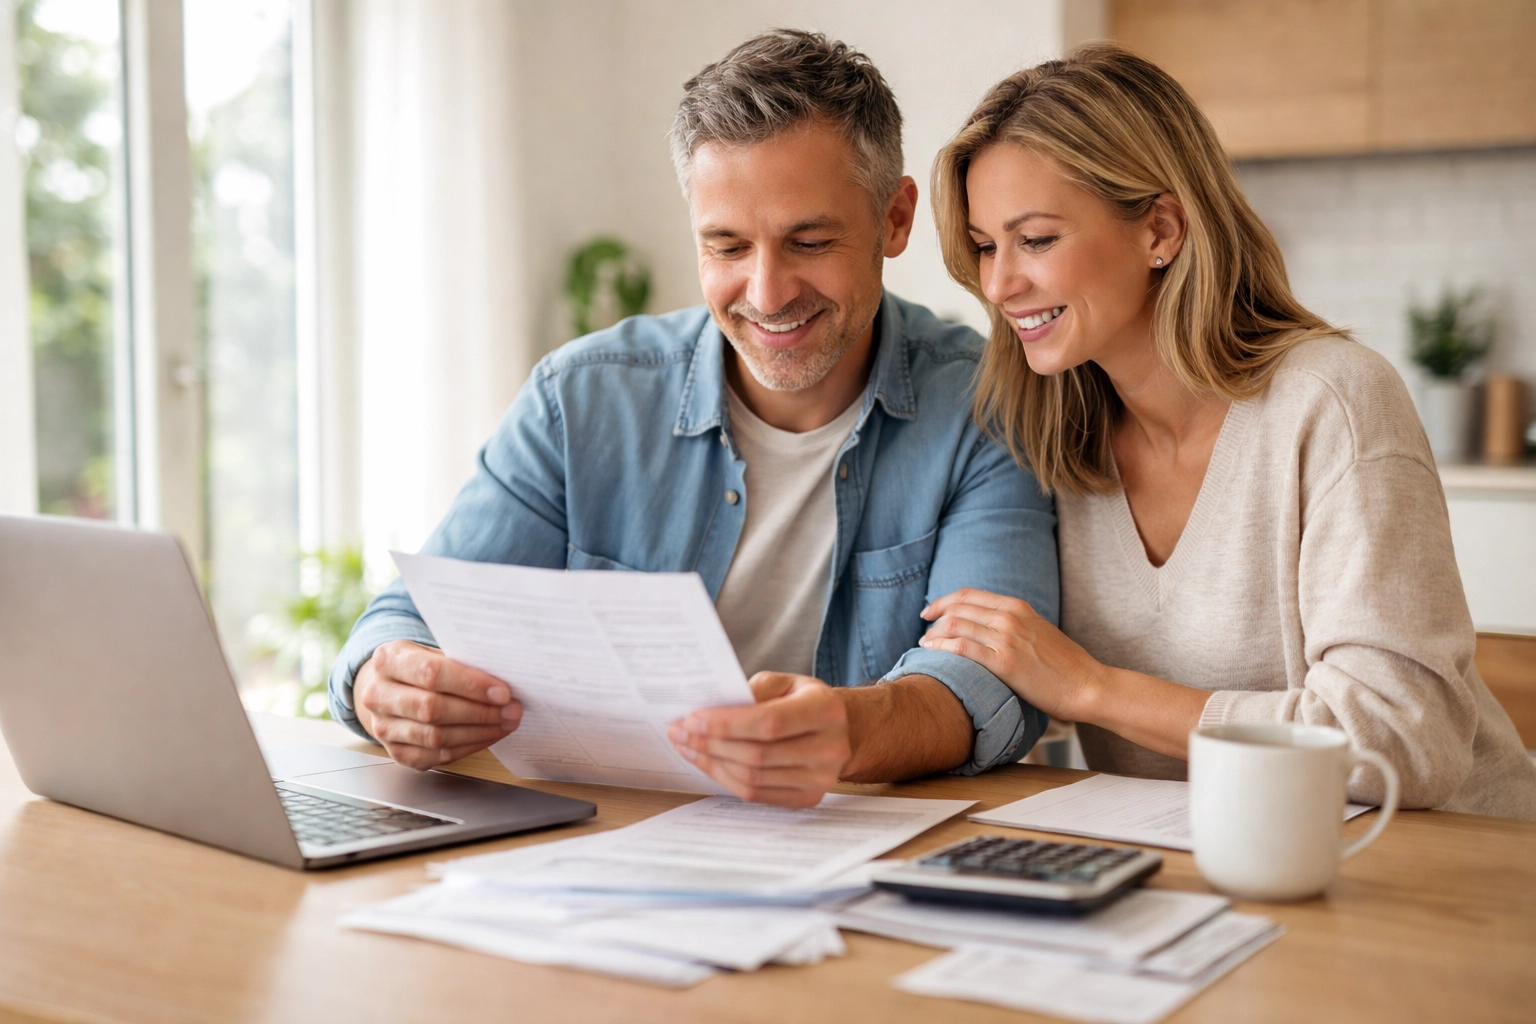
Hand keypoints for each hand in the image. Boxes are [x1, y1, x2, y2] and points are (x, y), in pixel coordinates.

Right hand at [353, 640, 521, 768]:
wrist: (386, 688)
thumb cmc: (417, 667)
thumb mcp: (431, 651)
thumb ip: (459, 662)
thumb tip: (503, 679)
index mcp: (387, 660)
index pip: (431, 673)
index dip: (470, 685)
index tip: (502, 692)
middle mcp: (377, 695)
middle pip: (433, 709)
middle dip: (479, 712)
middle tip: (512, 711)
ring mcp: (383, 728)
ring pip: (435, 736)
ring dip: (478, 732)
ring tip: (505, 723)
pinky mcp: (396, 753)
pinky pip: (436, 756)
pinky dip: (468, 747)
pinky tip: (488, 736)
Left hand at [666, 673, 850, 808]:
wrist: (839, 730)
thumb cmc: (804, 701)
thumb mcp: (785, 682)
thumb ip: (753, 692)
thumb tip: (709, 711)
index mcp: (826, 710)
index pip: (769, 722)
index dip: (727, 724)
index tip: (692, 719)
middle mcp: (829, 749)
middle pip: (757, 754)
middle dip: (710, 744)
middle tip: (679, 731)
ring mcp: (820, 779)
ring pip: (752, 778)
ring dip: (711, 762)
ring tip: (686, 746)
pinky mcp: (807, 799)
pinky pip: (756, 795)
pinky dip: (725, 778)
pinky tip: (707, 762)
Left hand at [919, 588, 1104, 721]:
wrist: (1088, 685)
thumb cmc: (1064, 666)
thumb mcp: (1039, 631)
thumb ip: (1015, 625)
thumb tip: (989, 628)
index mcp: (1018, 606)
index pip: (969, 595)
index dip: (944, 601)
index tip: (930, 612)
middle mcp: (1010, 616)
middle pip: (958, 608)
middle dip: (934, 618)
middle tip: (924, 631)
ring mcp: (1007, 637)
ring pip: (956, 625)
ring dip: (934, 634)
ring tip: (925, 645)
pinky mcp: (1005, 662)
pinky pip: (963, 648)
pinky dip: (941, 646)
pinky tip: (931, 651)